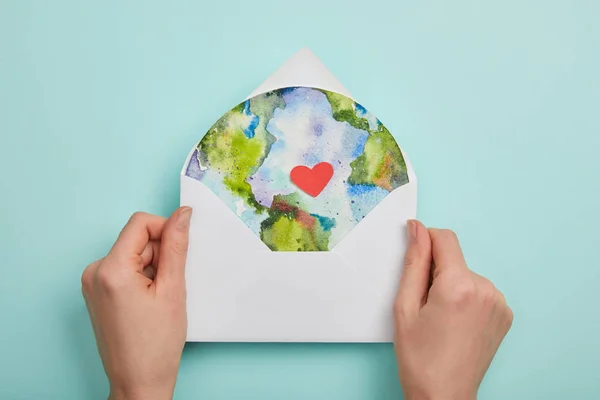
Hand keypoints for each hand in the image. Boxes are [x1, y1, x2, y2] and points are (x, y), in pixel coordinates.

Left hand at [81, 208, 191, 399]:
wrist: (138, 381)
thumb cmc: (156, 344)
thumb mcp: (173, 289)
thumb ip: (176, 247)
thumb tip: (182, 214)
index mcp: (111, 269)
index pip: (140, 223)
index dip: (166, 230)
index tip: (180, 251)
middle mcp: (95, 272)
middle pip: (136, 239)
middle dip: (159, 254)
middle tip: (170, 285)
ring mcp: (92, 283)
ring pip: (132, 253)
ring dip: (152, 267)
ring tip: (159, 298)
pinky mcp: (96, 292)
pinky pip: (124, 268)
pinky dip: (141, 277)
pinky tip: (149, 301)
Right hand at [394, 221, 512, 399]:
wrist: (444, 395)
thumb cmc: (419, 358)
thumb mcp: (405, 306)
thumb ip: (414, 262)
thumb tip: (417, 229)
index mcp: (459, 285)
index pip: (445, 239)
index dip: (426, 240)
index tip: (414, 254)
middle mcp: (486, 290)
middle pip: (455, 259)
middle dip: (436, 271)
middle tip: (423, 304)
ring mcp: (499, 303)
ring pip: (467, 274)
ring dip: (452, 284)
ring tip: (440, 317)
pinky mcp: (504, 314)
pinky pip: (480, 290)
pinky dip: (466, 297)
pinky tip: (456, 322)